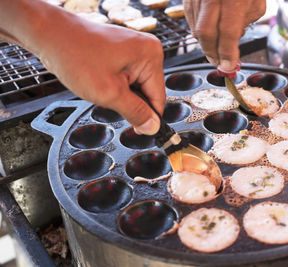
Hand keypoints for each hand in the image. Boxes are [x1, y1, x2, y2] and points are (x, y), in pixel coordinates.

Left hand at [40, 17, 164, 134]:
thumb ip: (135, 112)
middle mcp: (146, 50)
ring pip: (136, 87)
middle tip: (108, 101)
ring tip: (101, 87)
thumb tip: (152, 126)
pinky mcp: (123, 53)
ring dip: (120, 95)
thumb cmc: (76, 55)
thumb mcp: (109, 93)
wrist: (50, 35)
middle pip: (148, 92)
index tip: (139, 132)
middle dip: (130, 103)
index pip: (159, 97)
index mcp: (150, 56)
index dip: (148, 118)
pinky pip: (126, 78)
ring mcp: (134, 50)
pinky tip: (100, 82)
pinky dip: (115, 87)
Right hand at [183, 0, 265, 70]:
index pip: (227, 34)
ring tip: (215, 51)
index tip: (229, 66)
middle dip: (212, 54)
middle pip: (206, 34)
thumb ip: (245, 23)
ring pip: (196, 29)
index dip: (227, 54)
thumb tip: (232, 43)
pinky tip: (208, 35)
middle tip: (219, 63)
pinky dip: (199, 32)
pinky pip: (190, 20)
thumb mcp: (256, 3)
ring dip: (206, 45)